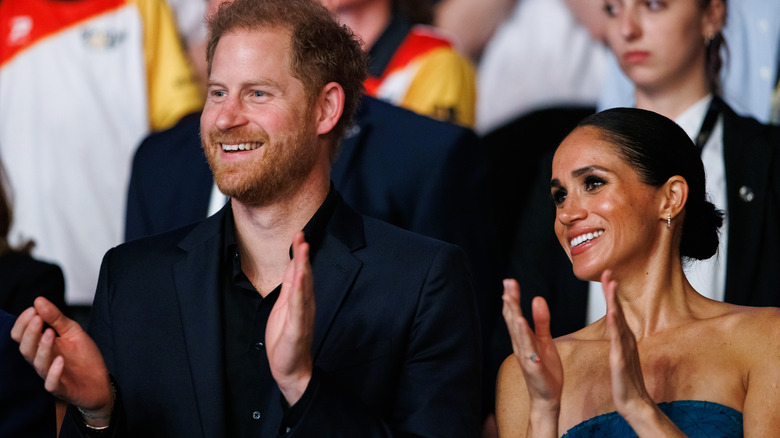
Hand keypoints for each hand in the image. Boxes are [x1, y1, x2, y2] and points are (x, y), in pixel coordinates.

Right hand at [11, 297, 112, 425]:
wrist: (100, 383)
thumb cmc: (84, 358)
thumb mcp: (73, 332)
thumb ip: (56, 318)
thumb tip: (38, 300)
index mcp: (42, 347)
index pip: (21, 336)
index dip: (23, 323)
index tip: (32, 309)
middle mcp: (42, 361)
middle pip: (26, 349)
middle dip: (30, 333)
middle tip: (37, 317)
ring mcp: (51, 376)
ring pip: (38, 364)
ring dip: (42, 348)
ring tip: (50, 333)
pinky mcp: (62, 389)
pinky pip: (51, 384)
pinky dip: (54, 372)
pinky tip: (60, 360)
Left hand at [266, 231, 314, 404]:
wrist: (291, 368)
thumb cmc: (286, 339)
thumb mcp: (284, 307)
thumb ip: (290, 287)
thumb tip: (294, 266)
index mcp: (300, 299)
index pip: (300, 272)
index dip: (299, 254)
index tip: (298, 235)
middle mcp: (305, 304)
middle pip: (305, 274)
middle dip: (302, 255)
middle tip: (301, 235)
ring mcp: (303, 314)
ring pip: (304, 286)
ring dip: (304, 266)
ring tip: (303, 249)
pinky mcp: (298, 326)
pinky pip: (299, 306)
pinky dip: (300, 291)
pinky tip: (300, 278)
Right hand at [502, 279, 562, 413]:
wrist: (547, 397)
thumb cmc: (545, 369)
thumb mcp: (545, 340)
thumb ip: (541, 320)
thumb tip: (537, 298)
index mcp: (522, 338)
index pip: (514, 314)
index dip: (511, 298)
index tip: (509, 281)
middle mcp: (520, 345)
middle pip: (513, 320)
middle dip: (510, 302)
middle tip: (507, 283)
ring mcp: (525, 356)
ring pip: (518, 333)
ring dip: (514, 316)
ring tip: (511, 300)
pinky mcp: (534, 366)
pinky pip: (529, 350)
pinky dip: (525, 338)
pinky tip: (522, 325)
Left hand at [602, 270, 652, 417]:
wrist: (635, 404)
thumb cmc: (627, 381)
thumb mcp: (621, 355)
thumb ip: (620, 341)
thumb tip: (617, 328)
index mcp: (623, 339)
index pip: (616, 311)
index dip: (611, 294)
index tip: (607, 275)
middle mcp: (626, 341)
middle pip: (618, 311)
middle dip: (612, 291)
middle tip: (608, 272)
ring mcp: (624, 350)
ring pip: (618, 322)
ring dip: (614, 303)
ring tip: (610, 285)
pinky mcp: (620, 361)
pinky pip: (618, 341)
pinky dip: (616, 326)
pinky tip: (613, 314)